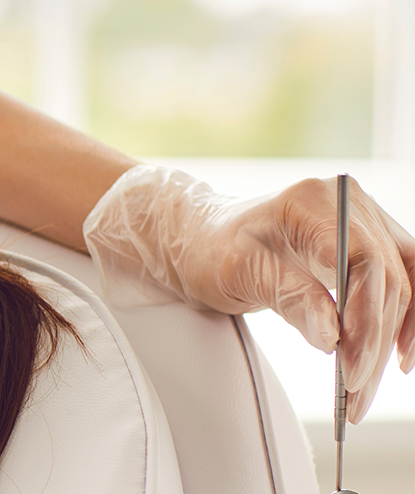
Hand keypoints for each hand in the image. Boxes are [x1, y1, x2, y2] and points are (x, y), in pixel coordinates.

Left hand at [83, 165, 413, 422]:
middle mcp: (349, 204)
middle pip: (388, 280)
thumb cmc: (211, 248)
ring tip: (364, 391)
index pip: (363, 263)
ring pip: (403, 287)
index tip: (352, 370)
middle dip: (375, 346)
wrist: (202, 239)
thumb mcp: (239, 272)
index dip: (366, 321)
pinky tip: (396, 357)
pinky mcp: (370, 244)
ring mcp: (365, 222)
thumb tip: (333, 337)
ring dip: (390, 343)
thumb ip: (289, 298)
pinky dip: (403, 321)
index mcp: (314, 201)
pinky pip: (403, 283)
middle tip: (354, 395)